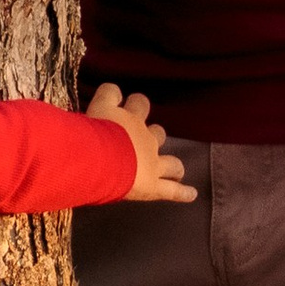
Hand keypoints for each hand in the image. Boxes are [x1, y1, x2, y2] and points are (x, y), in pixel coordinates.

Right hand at [88, 79, 194, 203]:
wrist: (99, 159)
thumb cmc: (92, 134)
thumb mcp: (97, 108)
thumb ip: (106, 97)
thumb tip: (113, 90)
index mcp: (130, 120)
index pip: (136, 103)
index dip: (129, 101)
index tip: (119, 101)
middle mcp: (145, 139)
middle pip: (157, 132)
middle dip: (153, 134)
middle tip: (144, 138)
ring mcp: (152, 163)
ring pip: (172, 164)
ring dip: (172, 166)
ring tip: (174, 169)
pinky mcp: (152, 186)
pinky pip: (172, 191)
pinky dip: (183, 193)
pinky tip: (192, 194)